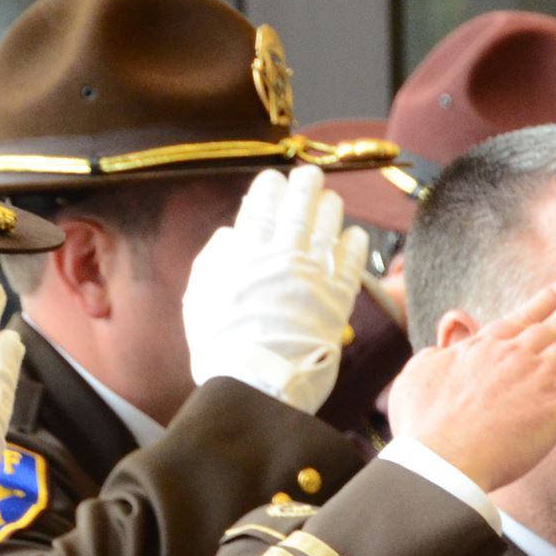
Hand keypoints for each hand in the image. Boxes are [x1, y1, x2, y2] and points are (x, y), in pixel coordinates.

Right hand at [186, 166, 369, 412]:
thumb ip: (213, 261)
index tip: (274, 178)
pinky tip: (356, 233)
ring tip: (332, 198)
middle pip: (297, 210)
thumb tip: (230, 234)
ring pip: (326, 228)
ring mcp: (313, 274)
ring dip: (330, 209)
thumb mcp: (199, 299)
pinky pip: (352, 262)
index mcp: (245, 253)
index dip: (268, 189)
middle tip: (311, 174)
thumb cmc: (221, 345)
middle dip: (304, 187)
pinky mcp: (338, 297)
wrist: (257, 380)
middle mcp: (281, 255)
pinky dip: (354, 244)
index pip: (260, 209)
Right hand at [388, 279, 555, 491]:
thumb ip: (435, 355)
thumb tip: (444, 346)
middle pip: (554, 323)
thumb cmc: (423, 426)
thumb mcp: (416, 375)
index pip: (522, 317)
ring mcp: (538, 376)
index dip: (545, 301)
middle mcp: (515, 354)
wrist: (444, 459)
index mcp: (483, 346)